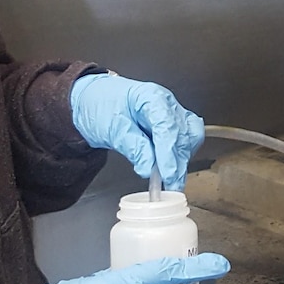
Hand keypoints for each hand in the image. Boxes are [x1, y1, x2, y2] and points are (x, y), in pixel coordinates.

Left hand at [70, 73, 204, 188]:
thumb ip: (132, 147)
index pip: (167, 126)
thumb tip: (149, 168)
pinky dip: (181, 157)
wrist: (93, 102)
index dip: (169, 153)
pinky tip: (172, 170)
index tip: (168, 174)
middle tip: (170, 185)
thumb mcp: (111, 128)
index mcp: (151, 97)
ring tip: (170, 181)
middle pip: (182, 134)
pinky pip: (187, 141)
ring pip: (190, 138)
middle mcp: (166, 104)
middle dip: (178, 162)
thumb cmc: (100, 107)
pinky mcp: (172, 126)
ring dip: (182, 161)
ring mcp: (172, 114)